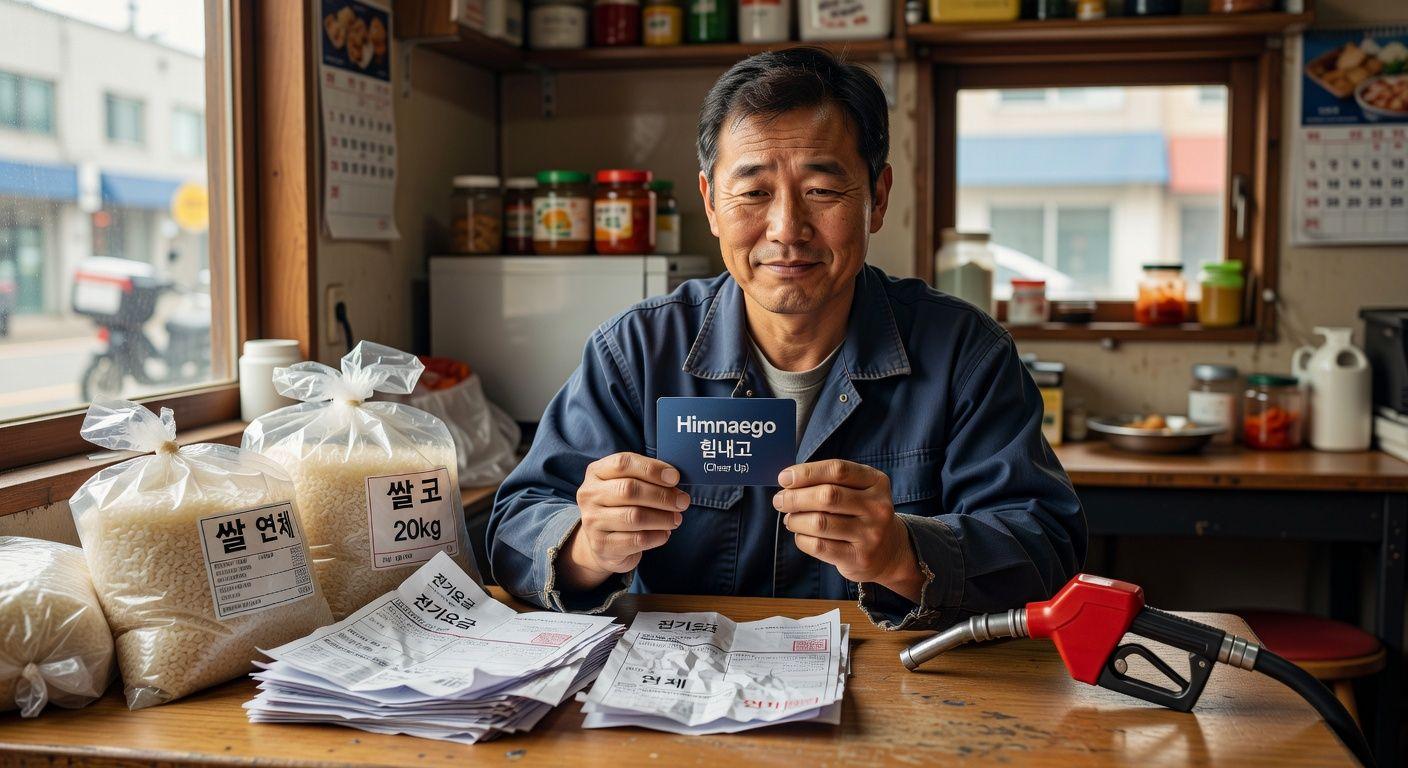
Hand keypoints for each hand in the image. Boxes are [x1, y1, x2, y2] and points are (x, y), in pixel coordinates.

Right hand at [560, 452, 689, 590]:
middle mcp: (589, 494)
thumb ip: (645, 478)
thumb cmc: (621, 507)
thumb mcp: (626, 485)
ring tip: (676, 518)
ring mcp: (592, 521)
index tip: (674, 477)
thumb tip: (673, 479)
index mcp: (596, 472)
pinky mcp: (601, 545)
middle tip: (682, 501)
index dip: (652, 469)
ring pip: (634, 516)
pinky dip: (657, 536)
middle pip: (629, 490)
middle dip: (662, 495)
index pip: (622, 463)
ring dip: (662, 517)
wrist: (603, 544)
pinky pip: (636, 540)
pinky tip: (665, 533)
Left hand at [773, 459, 922, 601]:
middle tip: (779, 500)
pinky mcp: (859, 558)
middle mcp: (877, 507)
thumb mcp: (857, 490)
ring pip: (819, 523)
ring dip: (795, 520)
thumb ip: (828, 481)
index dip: (807, 472)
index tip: (784, 478)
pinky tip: (801, 534)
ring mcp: (870, 534)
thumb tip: (787, 481)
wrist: (889, 552)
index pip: (838, 470)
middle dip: (795, 497)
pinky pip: (818, 546)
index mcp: (876, 482)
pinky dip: (802, 538)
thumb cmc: (861, 513)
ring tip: (790, 519)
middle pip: (827, 496)